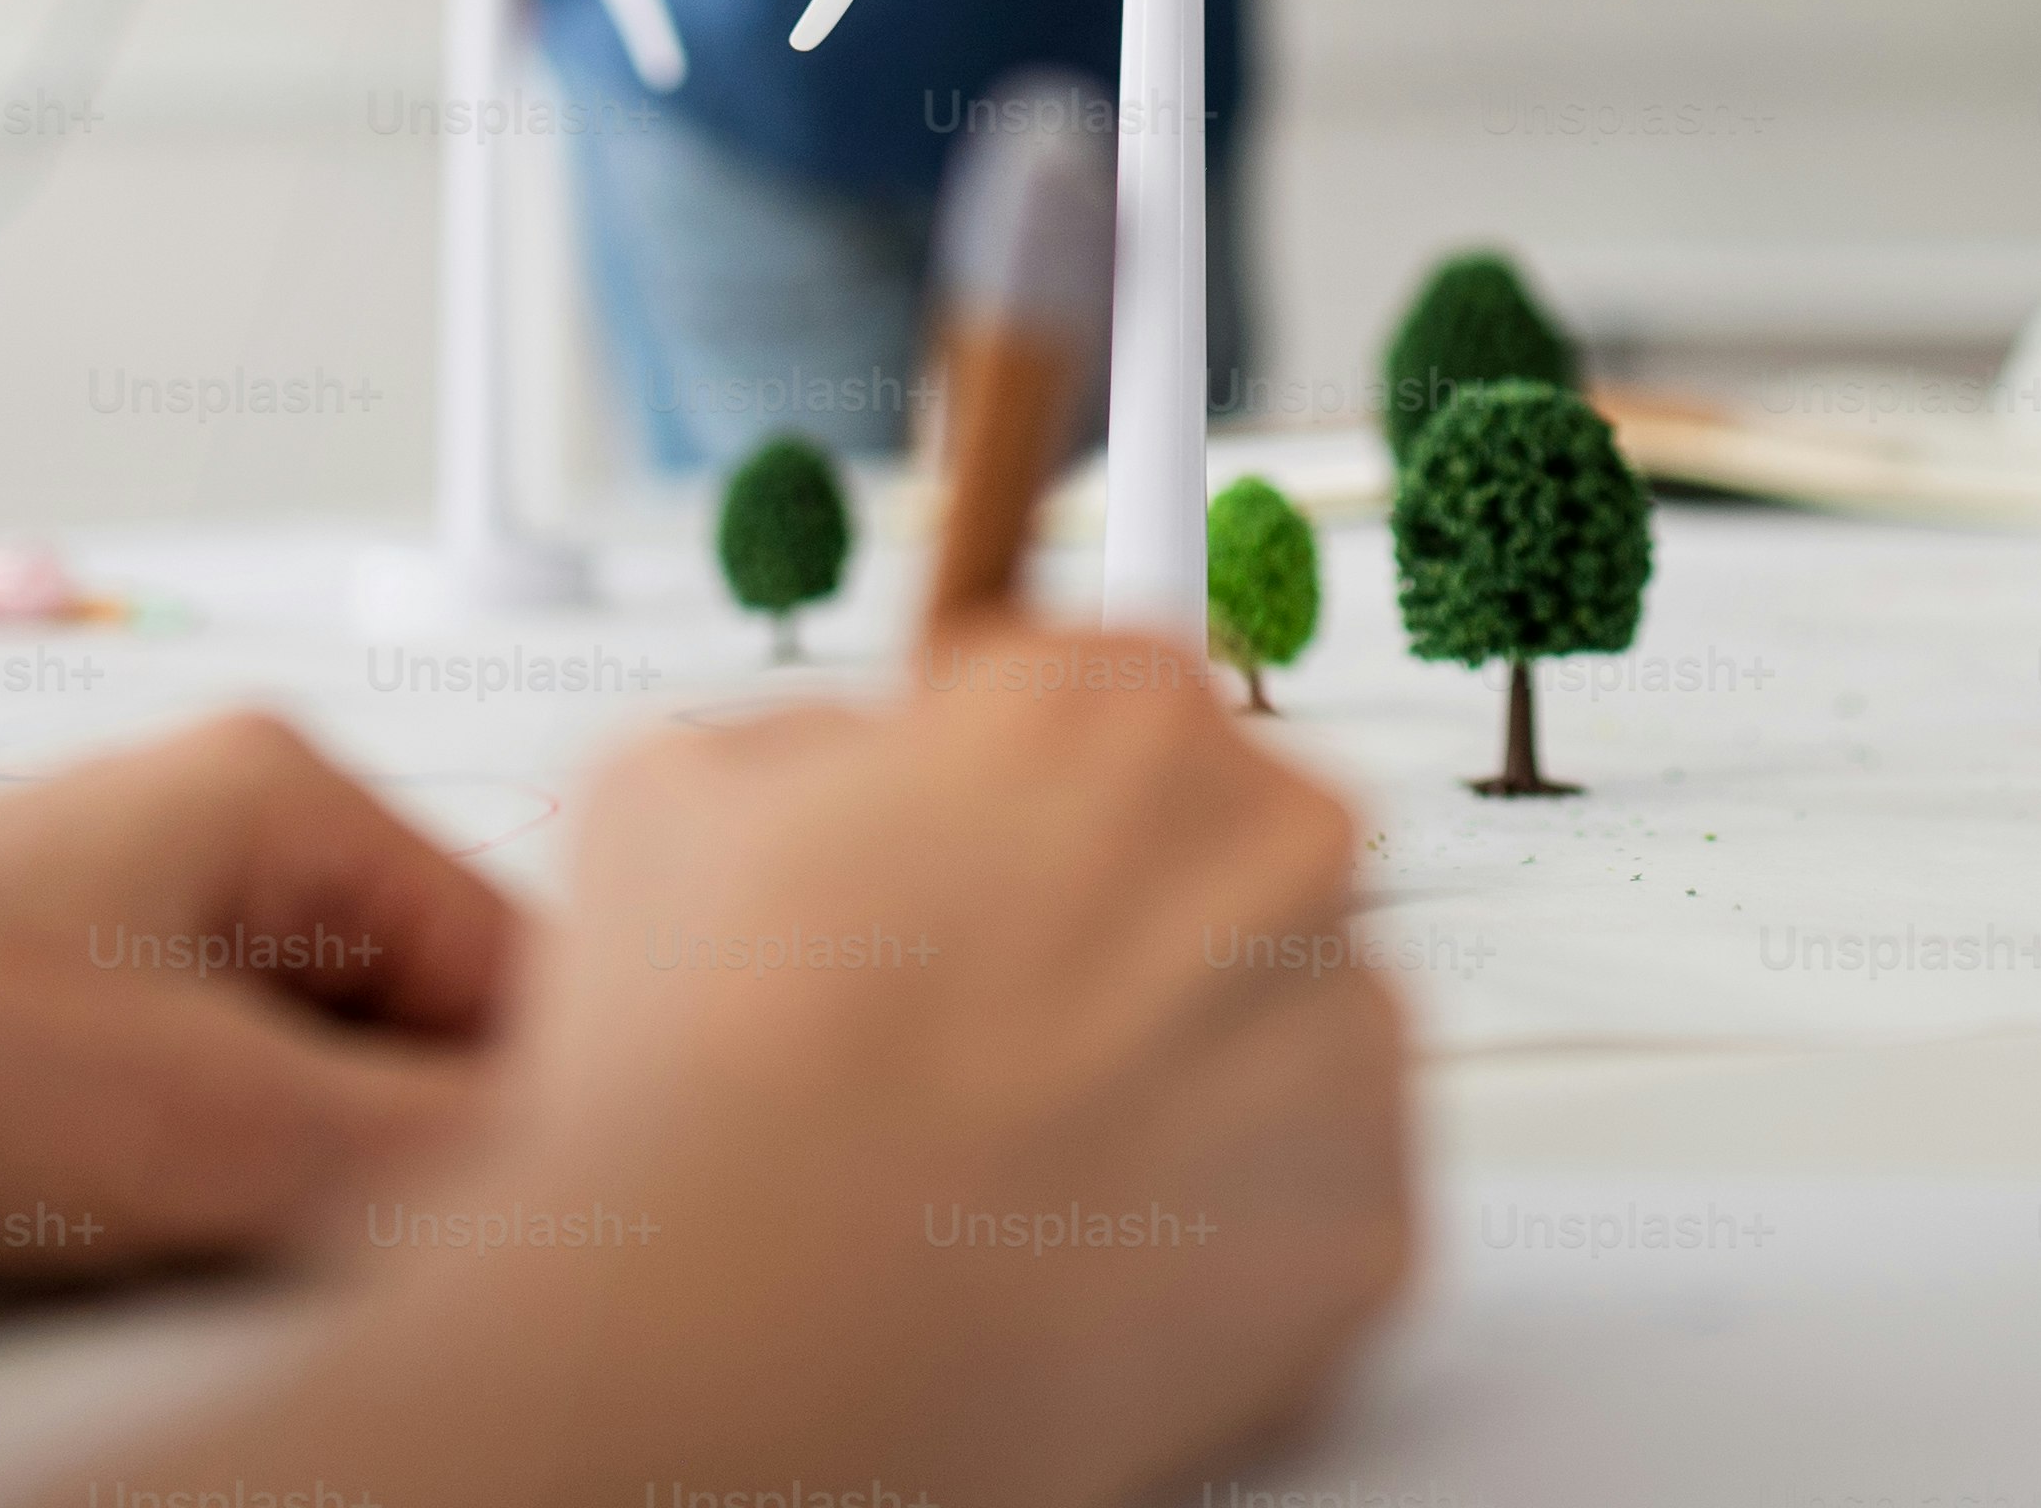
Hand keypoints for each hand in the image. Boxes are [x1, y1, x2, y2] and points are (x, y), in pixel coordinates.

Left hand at [0, 711, 521, 1277]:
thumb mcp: (216, 1120)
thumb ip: (435, 1158)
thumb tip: (593, 1200)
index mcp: (281, 792)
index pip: (524, 962)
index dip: (550, 1106)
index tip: (558, 1224)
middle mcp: (213, 847)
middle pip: (421, 1038)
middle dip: (414, 1164)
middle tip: (386, 1267)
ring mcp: (129, 950)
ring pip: (314, 1108)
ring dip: (304, 1206)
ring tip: (243, 1264)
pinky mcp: (52, 1056)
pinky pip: (206, 1152)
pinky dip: (209, 1224)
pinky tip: (160, 1271)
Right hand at [172, 633, 1412, 1507]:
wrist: (766, 1337)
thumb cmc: (711, 1070)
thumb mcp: (669, 794)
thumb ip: (803, 745)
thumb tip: (850, 772)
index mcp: (1121, 704)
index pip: (1108, 703)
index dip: (1012, 797)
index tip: (964, 874)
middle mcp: (1279, 840)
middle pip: (1217, 854)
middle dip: (1106, 930)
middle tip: (962, 1038)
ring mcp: (1347, 1037)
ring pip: (1271, 1029)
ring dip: (1169, 1077)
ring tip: (1001, 1166)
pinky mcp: (1372, 1220)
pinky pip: (1302, 1202)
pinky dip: (1214, 1230)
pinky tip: (1074, 1258)